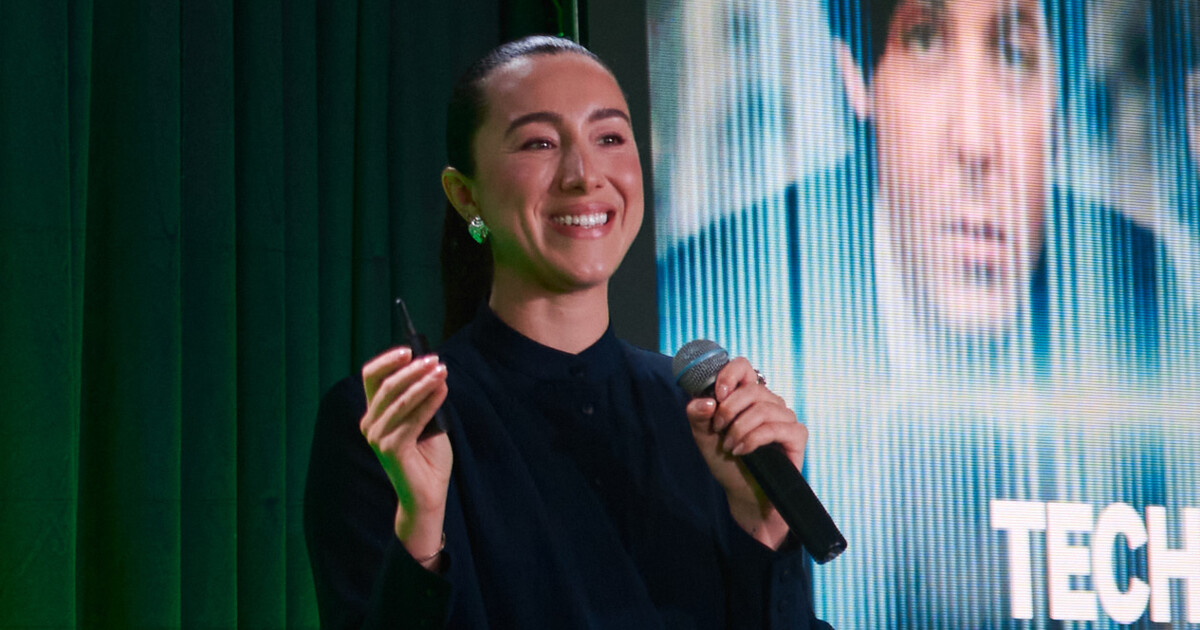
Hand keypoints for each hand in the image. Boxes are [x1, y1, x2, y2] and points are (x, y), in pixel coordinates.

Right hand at [360, 347, 452, 567]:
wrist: (428, 494)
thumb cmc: (428, 457)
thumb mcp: (426, 420)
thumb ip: (424, 399)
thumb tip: (434, 370)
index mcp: (375, 414)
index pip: (372, 378)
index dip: (387, 361)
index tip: (408, 350)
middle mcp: (370, 424)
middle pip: (385, 385)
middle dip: (412, 369)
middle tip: (435, 360)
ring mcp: (377, 437)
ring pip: (400, 400)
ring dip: (423, 382)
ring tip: (443, 371)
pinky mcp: (390, 449)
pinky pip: (412, 418)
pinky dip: (429, 401)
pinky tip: (442, 391)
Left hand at [684, 357, 806, 548]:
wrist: (742, 493)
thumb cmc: (726, 460)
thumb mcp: (704, 436)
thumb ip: (697, 416)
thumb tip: (706, 401)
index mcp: (747, 396)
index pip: (743, 367)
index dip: (729, 375)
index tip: (717, 394)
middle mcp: (769, 402)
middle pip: (753, 389)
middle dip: (729, 409)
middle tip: (717, 429)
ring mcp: (785, 418)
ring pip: (764, 408)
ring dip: (739, 428)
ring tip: (728, 446)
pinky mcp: (796, 436)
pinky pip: (775, 428)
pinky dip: (753, 439)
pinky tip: (741, 451)